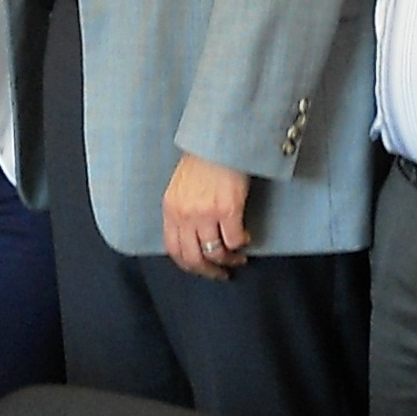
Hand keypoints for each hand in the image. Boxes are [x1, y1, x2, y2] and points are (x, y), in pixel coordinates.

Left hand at [162, 152, 250, 278]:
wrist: (220, 141)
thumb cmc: (202, 161)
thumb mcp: (180, 188)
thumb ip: (181, 212)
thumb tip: (191, 238)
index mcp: (170, 209)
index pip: (173, 249)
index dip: (188, 265)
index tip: (201, 269)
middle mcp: (184, 215)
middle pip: (193, 258)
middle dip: (208, 272)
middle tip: (221, 273)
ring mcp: (205, 214)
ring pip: (215, 253)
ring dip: (228, 260)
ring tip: (237, 257)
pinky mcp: (228, 210)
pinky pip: (234, 241)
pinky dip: (241, 244)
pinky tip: (246, 237)